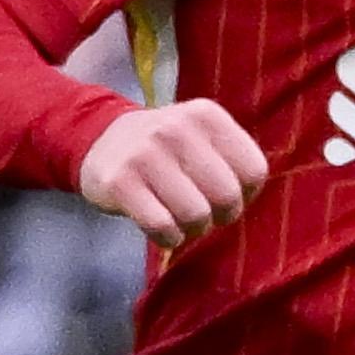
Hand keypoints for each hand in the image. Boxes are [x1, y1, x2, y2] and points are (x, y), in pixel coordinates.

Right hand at [77, 99, 270, 247]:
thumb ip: (232, 158)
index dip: (246, 195)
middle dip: (220, 217)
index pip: (254, 171)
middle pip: (226, 196)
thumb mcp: (202, 136)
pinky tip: (164, 232)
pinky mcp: (119, 181)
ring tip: (183, 223)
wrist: (100, 140)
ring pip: (195, 214)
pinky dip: (168, 238)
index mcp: (206, 115)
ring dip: (193, 230)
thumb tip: (245, 199)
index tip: (224, 196)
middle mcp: (176, 128)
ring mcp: (145, 153)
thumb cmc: (166, 149)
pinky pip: (161, 226)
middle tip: (205, 216)